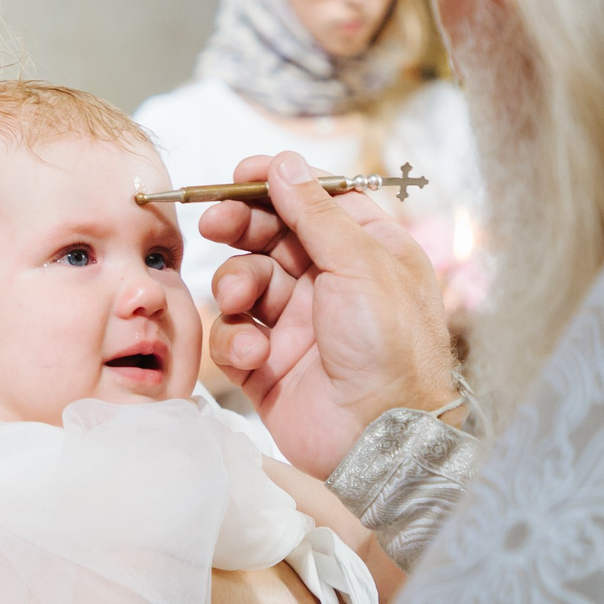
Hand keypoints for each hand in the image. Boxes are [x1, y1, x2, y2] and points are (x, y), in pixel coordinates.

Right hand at [200, 152, 459, 476]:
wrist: (378, 439)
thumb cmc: (389, 350)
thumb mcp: (360, 264)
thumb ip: (316, 213)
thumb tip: (284, 164)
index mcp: (366, 252)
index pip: (317, 201)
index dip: (279, 183)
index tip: (242, 173)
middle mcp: (331, 283)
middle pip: (272, 236)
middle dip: (241, 226)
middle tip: (215, 223)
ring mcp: (297, 324)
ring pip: (244, 282)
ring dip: (235, 285)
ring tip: (241, 302)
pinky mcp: (267, 365)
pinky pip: (233, 335)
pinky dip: (234, 340)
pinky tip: (254, 354)